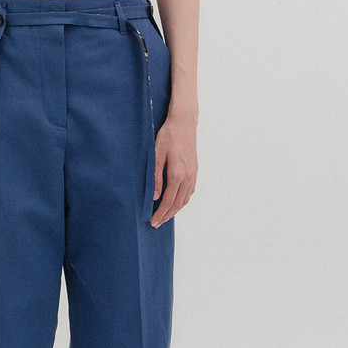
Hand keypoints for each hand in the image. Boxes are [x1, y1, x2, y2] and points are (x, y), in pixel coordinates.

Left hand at [151, 108, 197, 226]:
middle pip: (178, 204)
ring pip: (185, 199)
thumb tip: (155, 197)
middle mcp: (188, 177)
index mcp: (177, 175)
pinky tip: (177, 201)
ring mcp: (193, 174)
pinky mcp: (195, 170)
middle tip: (157, 224)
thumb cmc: (168, 136)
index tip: (152, 222)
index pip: (168, 202)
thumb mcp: (156, 156)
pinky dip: (183, 200)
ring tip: (165, 216)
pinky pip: (190, 191)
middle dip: (167, 216)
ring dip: (176, 210)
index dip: (160, 214)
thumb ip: (156, 178)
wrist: (184, 123)